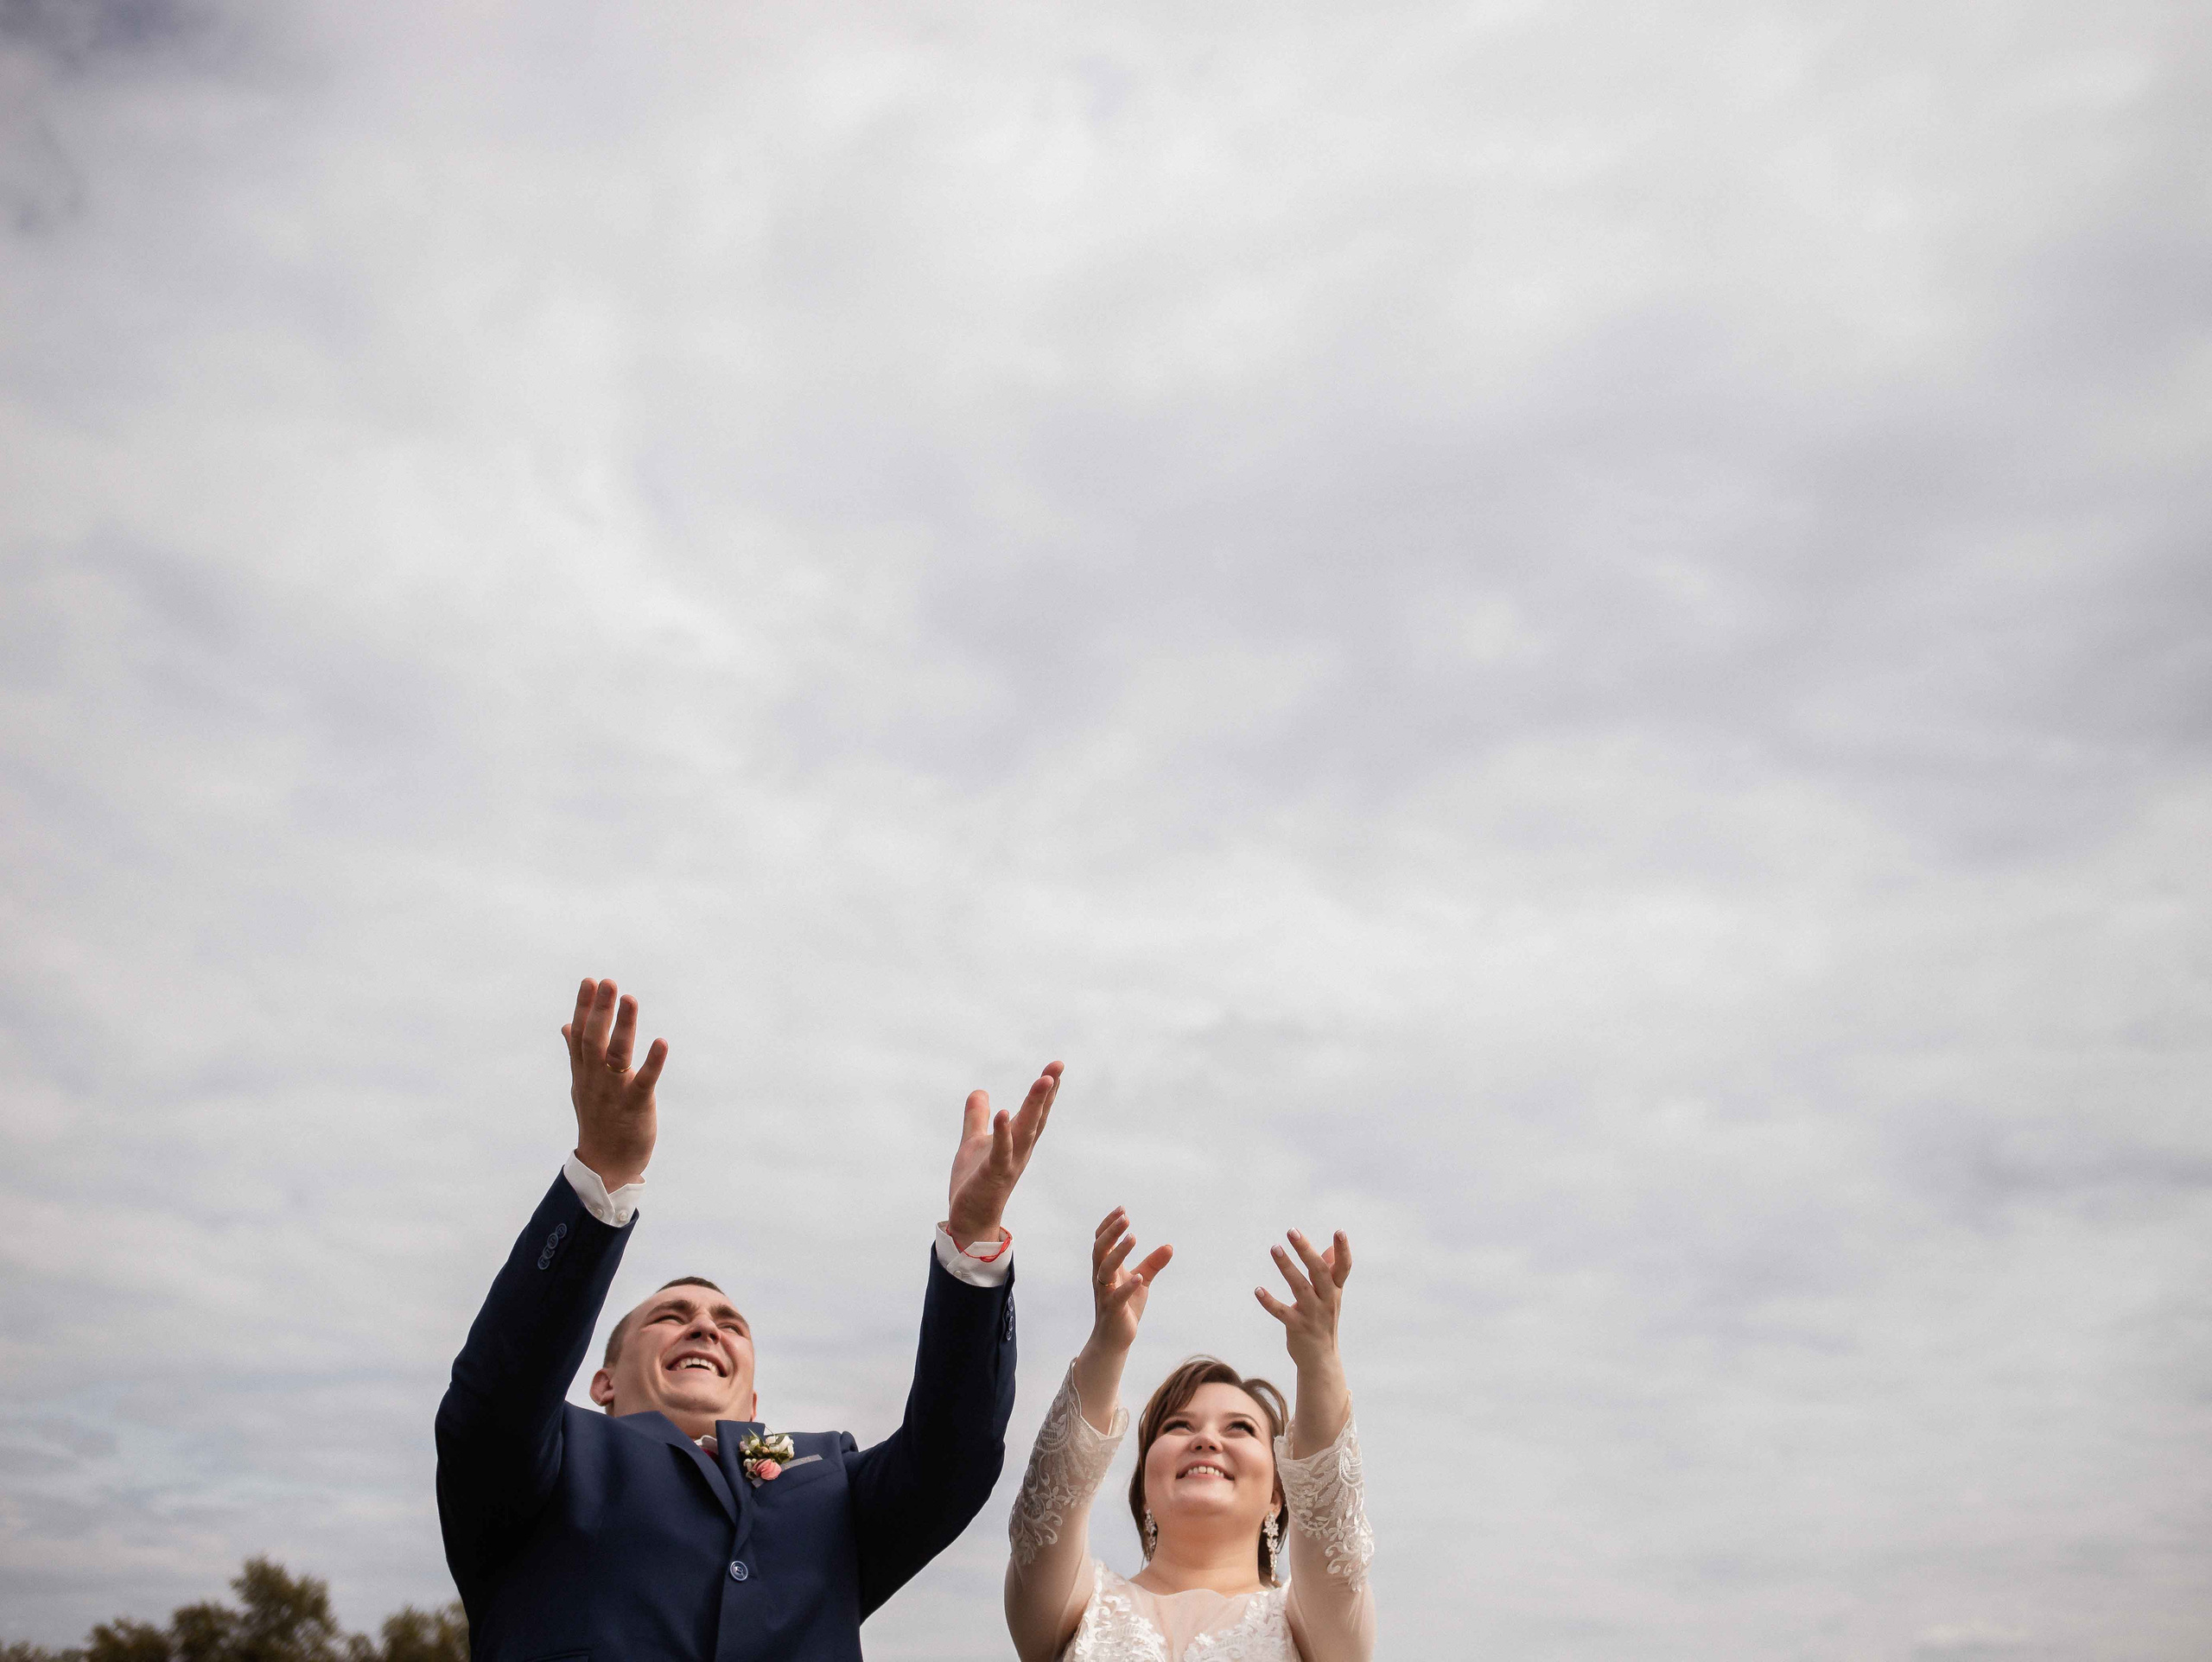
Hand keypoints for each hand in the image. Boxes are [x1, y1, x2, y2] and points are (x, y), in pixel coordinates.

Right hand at [562, 977, 667, 1189]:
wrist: (605, 1165)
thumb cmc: (597, 1119)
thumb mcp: (582, 1084)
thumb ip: (576, 1052)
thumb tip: (565, 1025)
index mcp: (584, 1071)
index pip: (580, 1034)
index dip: (585, 1007)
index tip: (590, 981)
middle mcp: (595, 1079)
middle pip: (594, 1039)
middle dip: (601, 1010)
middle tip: (608, 982)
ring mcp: (614, 1092)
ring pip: (616, 1055)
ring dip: (623, 1026)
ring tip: (630, 999)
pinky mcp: (635, 1106)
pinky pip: (644, 1081)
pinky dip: (653, 1062)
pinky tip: (662, 1042)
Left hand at [944, 1061, 1060, 1244]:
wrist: (969, 1219)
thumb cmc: (975, 1182)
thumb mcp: (974, 1142)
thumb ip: (977, 1117)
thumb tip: (979, 1091)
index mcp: (1017, 1142)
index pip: (1035, 1112)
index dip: (1046, 1091)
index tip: (1056, 1067)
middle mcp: (1020, 1150)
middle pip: (1036, 1116)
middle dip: (1047, 1092)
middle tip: (1057, 1067)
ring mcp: (1010, 1162)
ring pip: (1026, 1130)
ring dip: (1034, 1105)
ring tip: (1042, 1081)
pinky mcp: (994, 1174)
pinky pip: (1001, 1151)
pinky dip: (1004, 1132)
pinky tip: (1004, 1112)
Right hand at [1087, 1207, 1172, 1355]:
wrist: (1115, 1339)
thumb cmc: (1126, 1306)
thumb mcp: (1142, 1280)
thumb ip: (1153, 1263)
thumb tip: (1170, 1246)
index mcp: (1106, 1268)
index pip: (1101, 1241)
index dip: (1109, 1225)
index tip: (1122, 1209)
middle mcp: (1102, 1278)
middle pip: (1099, 1250)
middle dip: (1110, 1233)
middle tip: (1125, 1217)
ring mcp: (1105, 1294)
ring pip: (1104, 1270)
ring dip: (1118, 1252)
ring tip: (1133, 1237)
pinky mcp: (1112, 1311)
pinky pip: (1116, 1297)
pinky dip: (1127, 1286)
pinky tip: (1139, 1277)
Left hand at [1256, 1228, 1351, 1372]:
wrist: (1321, 1360)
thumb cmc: (1323, 1322)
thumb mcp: (1329, 1298)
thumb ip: (1329, 1273)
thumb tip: (1329, 1249)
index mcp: (1335, 1291)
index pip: (1343, 1268)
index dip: (1343, 1251)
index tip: (1339, 1231)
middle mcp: (1327, 1300)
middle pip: (1318, 1272)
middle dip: (1306, 1250)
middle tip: (1292, 1231)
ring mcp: (1313, 1314)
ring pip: (1299, 1287)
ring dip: (1287, 1267)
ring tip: (1275, 1248)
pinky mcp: (1298, 1327)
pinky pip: (1282, 1312)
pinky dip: (1270, 1302)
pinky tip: (1258, 1290)